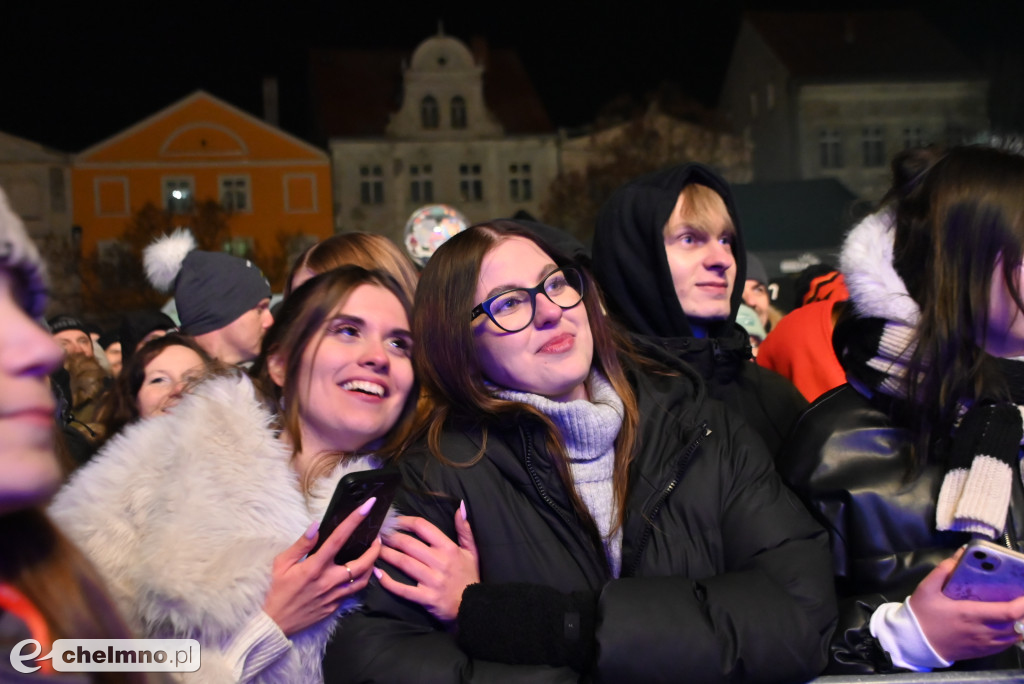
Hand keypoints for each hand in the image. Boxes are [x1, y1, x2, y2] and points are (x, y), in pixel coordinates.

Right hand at [263, 499, 381, 635]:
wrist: (275, 623)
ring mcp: (334, 596)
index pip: (338, 539)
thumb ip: (301, 545)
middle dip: (375, 549)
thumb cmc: (277, 589)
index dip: (354, 521)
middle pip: (362, 563)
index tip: (367, 506)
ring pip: (363, 580)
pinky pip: (353, 592)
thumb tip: (316, 526)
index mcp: (315, 567)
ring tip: (372, 554)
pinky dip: (360, 580)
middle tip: (378, 539)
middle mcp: (328, 581)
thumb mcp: (282, 564)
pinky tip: (360, 572)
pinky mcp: (335, 607)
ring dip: (372, 565)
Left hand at [377, 502, 478, 623]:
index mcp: (449, 548)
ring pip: (404, 563)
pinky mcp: (426, 598)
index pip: (423, 527)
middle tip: (379, 534)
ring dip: (386, 555)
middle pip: (409, 544)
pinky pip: (403, 589)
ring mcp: (432, 580)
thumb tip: (461, 506)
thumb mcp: (471, 551)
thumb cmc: (469, 576)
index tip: (394, 520)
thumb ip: (464, 529)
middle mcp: (440, 562)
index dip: (406, 521)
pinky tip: (377, 573)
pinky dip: (388, 582)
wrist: (475, 606)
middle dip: (391, 537)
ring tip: (374, 549)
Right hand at [909, 548, 1023, 661]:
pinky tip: (1009, 623)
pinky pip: (1007, 644)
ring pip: (1016, 636)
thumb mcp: (927, 588)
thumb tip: (962, 553)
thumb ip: (944, 569)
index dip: (1023, 604)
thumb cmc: (923, 614)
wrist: (914, 643)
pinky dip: (1014, 634)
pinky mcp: (983, 652)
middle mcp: (982, 631)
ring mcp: (985, 644)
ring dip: (1021, 623)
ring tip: (1018, 609)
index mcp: (970, 614)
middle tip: (1022, 597)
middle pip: (1018, 625)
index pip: (1008, 612)